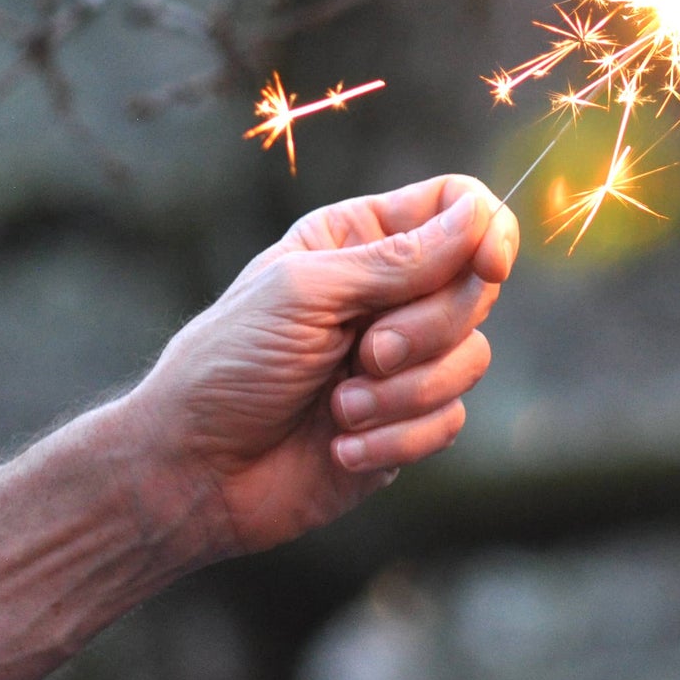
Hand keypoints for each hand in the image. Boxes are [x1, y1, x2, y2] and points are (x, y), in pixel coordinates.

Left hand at [128, 175, 518, 558]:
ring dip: (405, 392)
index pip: (456, 207)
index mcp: (362, 239)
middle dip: (427, 328)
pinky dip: (397, 438)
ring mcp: (404, 358)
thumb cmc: (229, 364)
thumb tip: (480, 218)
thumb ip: (400, 258)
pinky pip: (451, 419)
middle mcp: (392, 292)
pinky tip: (341, 448)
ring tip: (340, 408)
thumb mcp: (307, 292)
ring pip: (472, 357)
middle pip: (477, 286)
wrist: (191, 472)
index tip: (489, 265)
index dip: (488, 230)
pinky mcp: (408, 421)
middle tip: (367, 352)